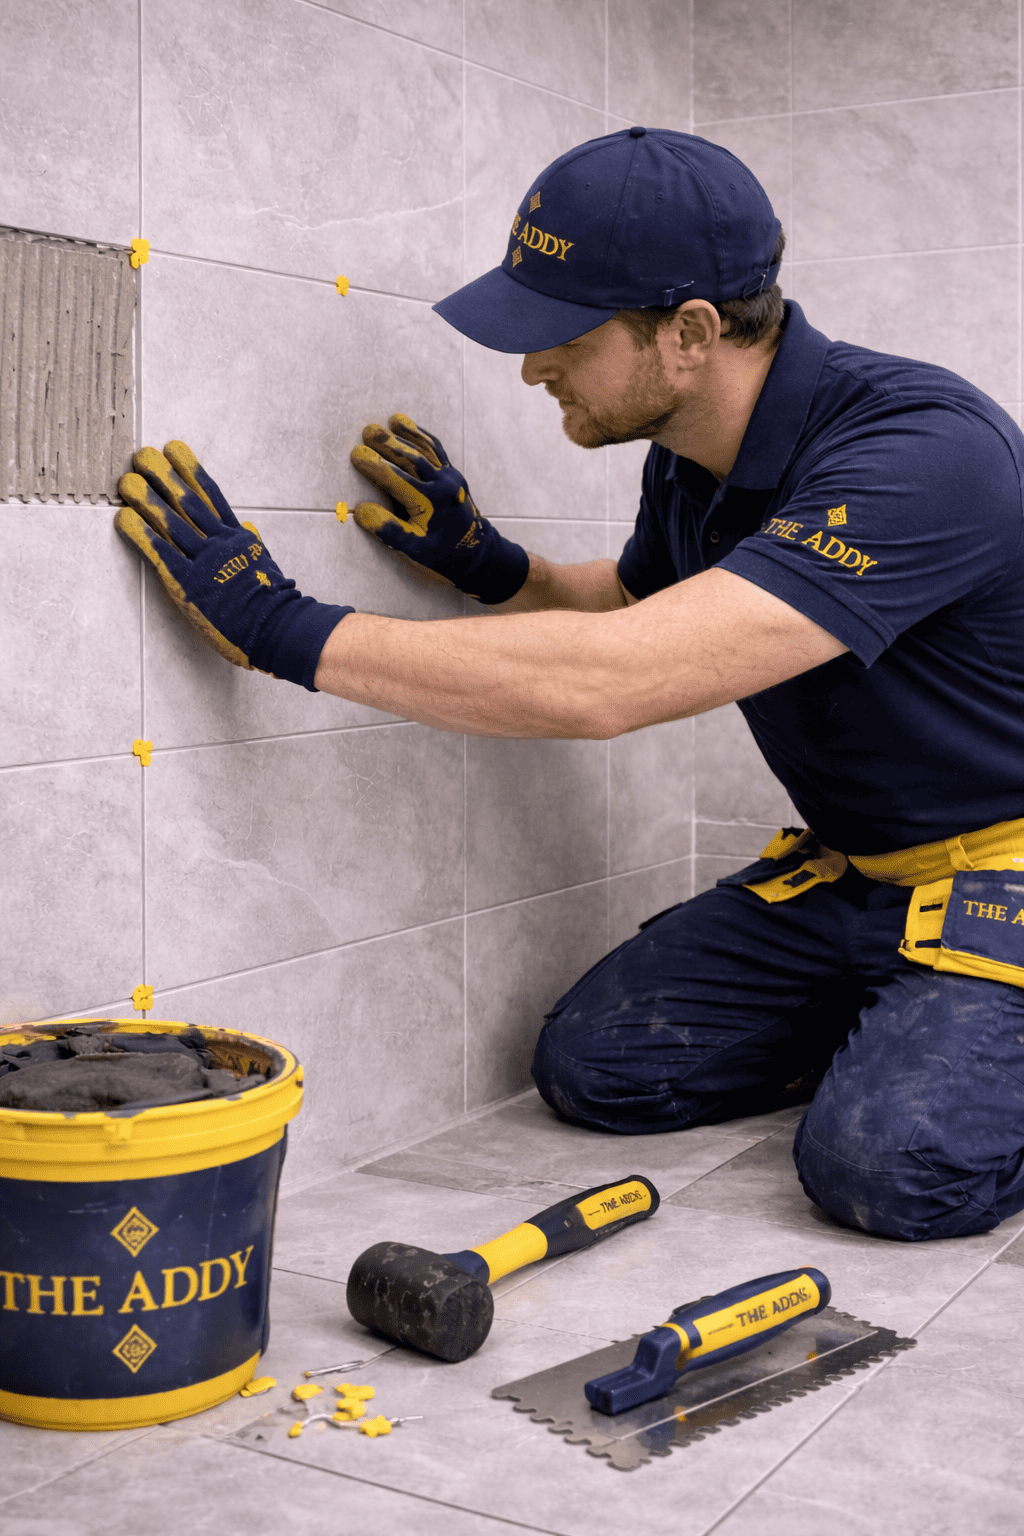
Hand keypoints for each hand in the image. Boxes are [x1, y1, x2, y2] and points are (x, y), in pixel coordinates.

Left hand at [115, 442, 351, 689]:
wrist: (279, 629)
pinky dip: (141, 533)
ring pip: (171, 522)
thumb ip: (252, 545)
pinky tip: (124, 518)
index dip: (190, 470)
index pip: (211, 495)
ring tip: (126, 480)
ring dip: (146, 498)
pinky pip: (160, 553)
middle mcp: (219, 543)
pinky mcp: (188, 584)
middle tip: (143, 456)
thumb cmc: (274, 604)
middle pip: (187, 501)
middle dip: (163, 475)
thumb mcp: (266, 567)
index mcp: (238, 538)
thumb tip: (246, 528)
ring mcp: (204, 562)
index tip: (174, 449)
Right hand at [350, 414, 528, 604]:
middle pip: (411, 458)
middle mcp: (442, 485)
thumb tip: (362, 511)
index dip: (374, 466)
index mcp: (429, 502)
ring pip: (426, 450)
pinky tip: (410, 427)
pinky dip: (423, 438)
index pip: (396, 479)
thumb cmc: (441, 554)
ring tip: (391, 421)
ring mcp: (450, 477)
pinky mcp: (454, 475)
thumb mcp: (413, 549)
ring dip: (407, 434)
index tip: (357, 455)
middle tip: (368, 431)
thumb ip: (390, 530)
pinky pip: (437, 451)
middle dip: (389, 443)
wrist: (477, 555)